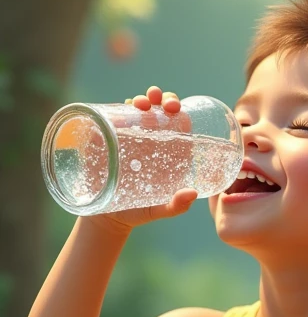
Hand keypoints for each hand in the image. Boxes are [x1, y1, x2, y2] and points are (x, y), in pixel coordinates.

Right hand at [85, 85, 196, 235]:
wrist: (106, 217)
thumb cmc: (138, 212)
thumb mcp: (159, 210)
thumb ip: (176, 206)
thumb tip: (192, 193)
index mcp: (168, 152)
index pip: (178, 124)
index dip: (179, 111)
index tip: (176, 109)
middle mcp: (150, 141)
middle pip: (160, 111)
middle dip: (162, 99)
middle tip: (160, 102)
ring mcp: (130, 138)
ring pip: (139, 110)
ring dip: (142, 99)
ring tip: (141, 103)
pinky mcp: (110, 140)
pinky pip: (115, 118)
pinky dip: (119, 109)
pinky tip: (124, 107)